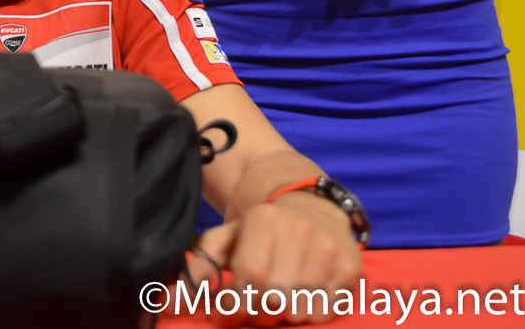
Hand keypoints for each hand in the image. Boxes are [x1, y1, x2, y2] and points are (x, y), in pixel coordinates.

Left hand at [187, 193, 360, 324]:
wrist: (311, 207)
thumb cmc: (261, 231)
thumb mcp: (227, 238)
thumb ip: (202, 267)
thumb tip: (174, 302)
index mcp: (264, 220)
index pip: (250, 275)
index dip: (235, 304)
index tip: (225, 314)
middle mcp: (300, 231)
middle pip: (275, 297)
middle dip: (258, 314)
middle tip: (252, 310)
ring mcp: (329, 249)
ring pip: (300, 309)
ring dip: (284, 316)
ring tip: (277, 300)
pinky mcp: (351, 269)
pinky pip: (326, 312)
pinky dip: (310, 315)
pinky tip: (302, 298)